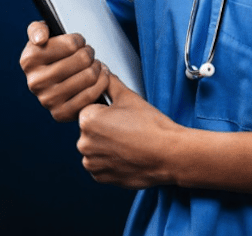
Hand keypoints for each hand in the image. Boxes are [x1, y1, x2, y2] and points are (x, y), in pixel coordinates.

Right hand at [20, 20, 109, 121]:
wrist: (54, 80)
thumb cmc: (51, 52)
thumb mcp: (41, 34)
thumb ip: (37, 29)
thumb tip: (41, 39)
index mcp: (29, 60)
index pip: (72, 44)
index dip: (79, 40)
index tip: (78, 43)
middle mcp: (35, 82)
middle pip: (82, 59)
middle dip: (89, 53)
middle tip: (88, 54)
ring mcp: (47, 100)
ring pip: (89, 76)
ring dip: (97, 67)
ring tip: (94, 64)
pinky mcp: (61, 113)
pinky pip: (91, 95)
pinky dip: (102, 83)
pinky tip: (100, 77)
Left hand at [77, 72, 182, 188]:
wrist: (167, 154)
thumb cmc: (150, 125)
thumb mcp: (129, 96)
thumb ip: (110, 82)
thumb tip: (102, 72)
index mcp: (88, 120)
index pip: (91, 108)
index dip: (108, 109)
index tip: (123, 114)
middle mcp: (84, 144)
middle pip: (91, 128)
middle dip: (105, 126)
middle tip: (128, 126)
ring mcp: (91, 163)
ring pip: (95, 146)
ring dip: (107, 144)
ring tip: (129, 140)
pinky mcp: (100, 177)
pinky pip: (100, 163)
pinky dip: (111, 159)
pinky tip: (127, 153)